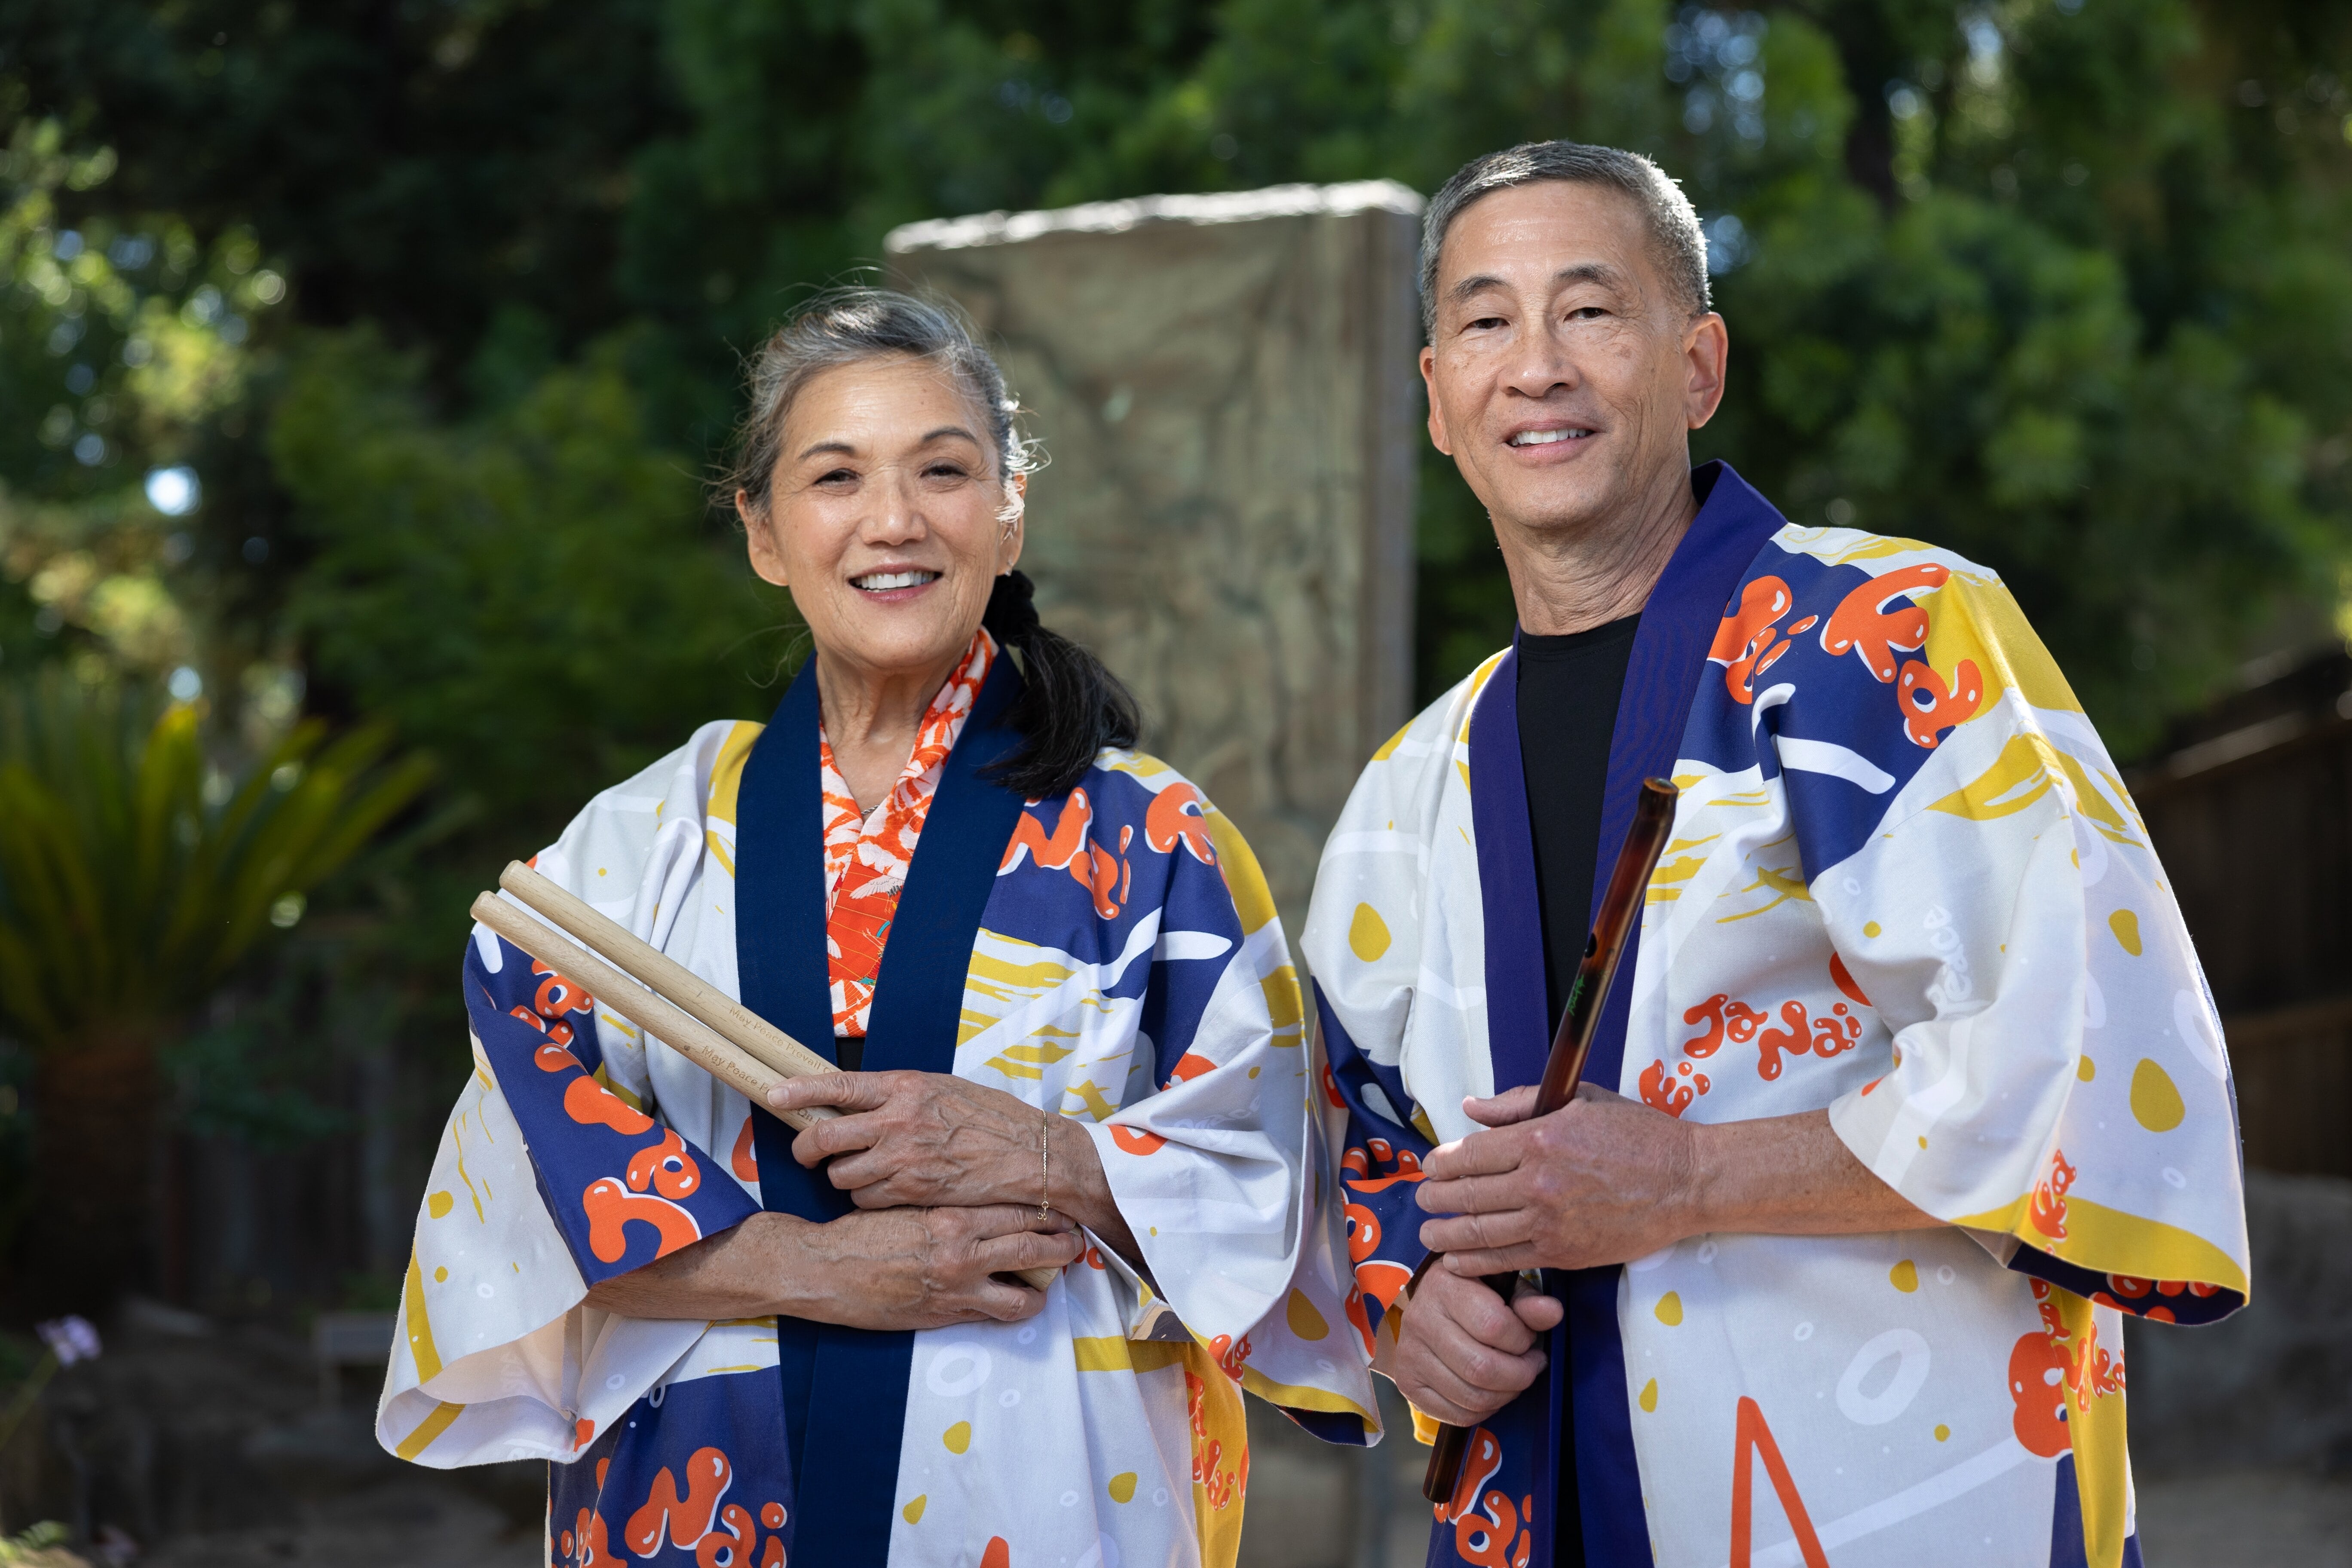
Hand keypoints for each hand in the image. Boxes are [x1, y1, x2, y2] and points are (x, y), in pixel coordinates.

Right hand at [581, 1206, 1081, 1330]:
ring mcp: (957, 1287)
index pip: (1018, 1206)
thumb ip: (942, 1196)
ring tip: (1058, 1273)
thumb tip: (968, 1184)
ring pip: (1028, 1288)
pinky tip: (1021, 1298)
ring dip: (1048, 1280)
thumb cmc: (859, 1231)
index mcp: (951, 1213)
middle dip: (1062, 1244)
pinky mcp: (947, 1314)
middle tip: (1075, 1239)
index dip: (1047, 1207)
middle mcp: (961, 1249)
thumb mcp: (905, 1200)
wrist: (821, 1268)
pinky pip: (1001, 1313)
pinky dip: (1018, 1305)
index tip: (1061, 1203)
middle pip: (1035, 1245)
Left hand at [767, 1070, 1142, 1263]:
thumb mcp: (945, 1090)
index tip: (775, 1094)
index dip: (799, 1091)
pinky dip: (868, 1200)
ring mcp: (904, 1159)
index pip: (837, 1086)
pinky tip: (887, 1192)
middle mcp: (898, 1121)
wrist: (1034, 1156)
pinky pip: (867, 1200)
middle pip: (824, 1137)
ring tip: (863, 1173)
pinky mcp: (912, 1193)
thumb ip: (902, 1096)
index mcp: (905, 1088)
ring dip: (844, 1177)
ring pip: (843, 1175)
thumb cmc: (994, 1120)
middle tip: (809, 1153)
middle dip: (807, 1149)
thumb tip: (865, 1101)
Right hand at [1377, 1262, 1560, 1426]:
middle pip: (1480, 1368)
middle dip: (1519, 1375)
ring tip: (1513, 1378)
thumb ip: (1529, 1302)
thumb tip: (1553, 1312)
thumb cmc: (1477, 1296)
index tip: (1528, 1339)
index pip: (1493, 1326)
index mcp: (1444, 1285)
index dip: (1522, 1340)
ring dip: (1505, 1395)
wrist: (1433, 1308)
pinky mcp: (1408, 1383)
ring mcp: (1409, 1353)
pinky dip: (1484, 1411)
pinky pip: (1456, 1415)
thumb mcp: (1506, 1289)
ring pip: (1470, 1396)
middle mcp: (1419, 1318)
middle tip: (1530, 1366)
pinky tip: (1492, 1392)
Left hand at [1416, 1082, 1700, 1275]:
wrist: (1686, 1181)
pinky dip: (1475, 1262)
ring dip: (1445, 1234)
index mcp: (1539, 1138)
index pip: (1470, 1153)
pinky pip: (1507, 1260)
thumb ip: (1518, 1103)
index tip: (1430, 1165)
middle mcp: (1538, 1183)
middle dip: (1435, 1199)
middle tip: (1421, 1199)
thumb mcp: (1580, 1100)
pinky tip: (1457, 1261)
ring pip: (1479, 1232)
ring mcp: (1550, 1223)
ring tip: (1428, 1234)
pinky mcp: (1564, 1254)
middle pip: (1467, 1195)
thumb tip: (1471, 1109)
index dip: (1442, 1162)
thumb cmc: (1637, 1134)